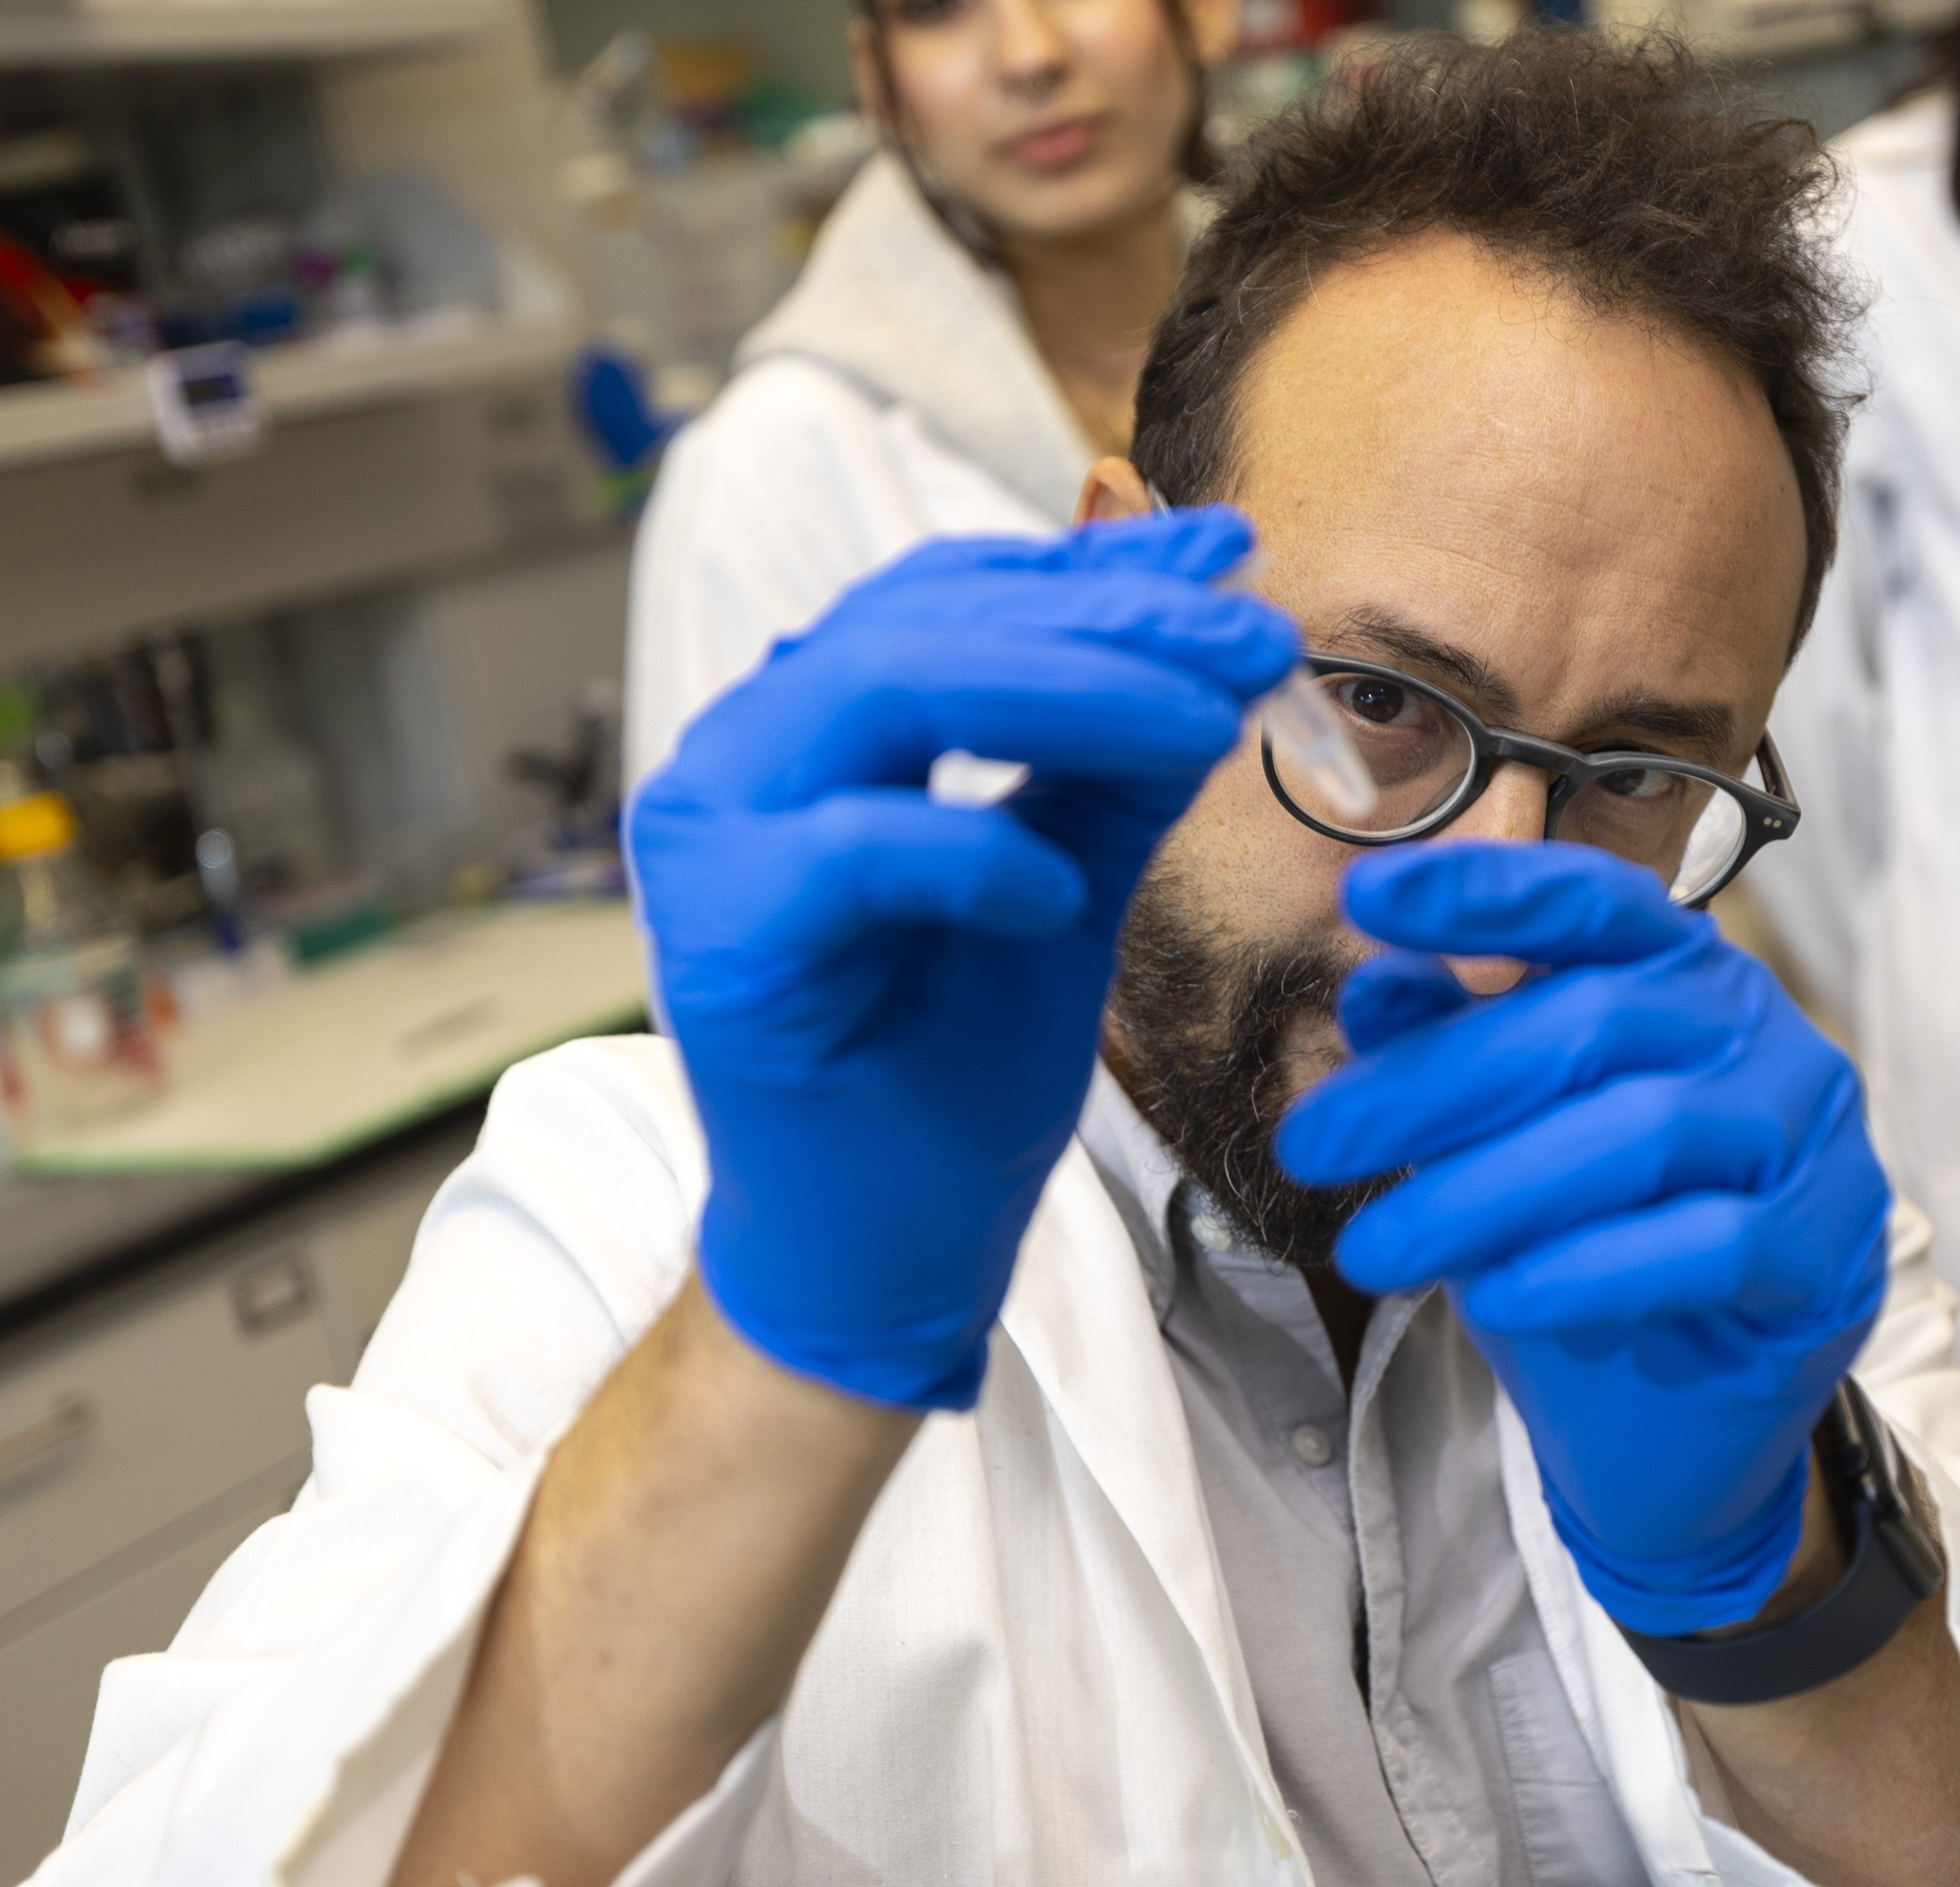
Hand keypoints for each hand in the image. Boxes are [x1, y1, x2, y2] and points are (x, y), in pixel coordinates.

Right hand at [632, 512, 1296, 1408]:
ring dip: (1070, 693)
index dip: (1095, 570)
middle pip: (923, 623)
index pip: (950, 596)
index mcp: (807, 727)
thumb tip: (1215, 628)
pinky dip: (972, 855)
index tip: (1234, 560)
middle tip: (1251, 637)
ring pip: (885, 694)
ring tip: (1207, 723)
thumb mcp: (1063, 885)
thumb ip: (1112, 761)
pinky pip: (856, 851)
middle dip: (1107, 620)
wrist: (878, 1254)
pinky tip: (1057, 894)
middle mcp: (737, 757)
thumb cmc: (950, 1076)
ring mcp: (708, 839)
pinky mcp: (719, 940)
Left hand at [1275, 845, 1891, 1633]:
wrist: (1680, 1417)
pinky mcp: (1829, 1249)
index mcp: (1685, 973)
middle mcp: (1761, 1032)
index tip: (1365, 893)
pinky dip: (1589, 1271)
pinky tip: (1496, 1298)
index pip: (1592, 903)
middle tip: (1310, 1143)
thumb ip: (1452, 1051)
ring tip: (1375, 1251)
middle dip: (1431, 1086)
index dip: (1484, 891)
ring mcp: (1807, 1136)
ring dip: (1484, 1193)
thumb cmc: (1586, 1246)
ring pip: (1644, 1133)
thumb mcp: (1498, 1142)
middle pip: (1593, 1022)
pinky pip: (1706, 1246)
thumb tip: (1375, 984)